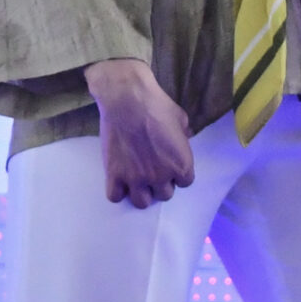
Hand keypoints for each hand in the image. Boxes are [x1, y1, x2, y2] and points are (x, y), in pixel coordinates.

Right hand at [85, 57, 192, 208]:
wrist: (127, 99)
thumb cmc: (157, 105)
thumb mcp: (180, 119)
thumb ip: (183, 136)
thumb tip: (183, 139)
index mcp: (181, 164)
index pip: (185, 182)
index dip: (177, 173)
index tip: (170, 164)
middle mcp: (161, 177)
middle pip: (164, 195)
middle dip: (160, 183)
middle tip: (152, 170)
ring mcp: (136, 178)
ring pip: (142, 202)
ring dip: (141, 192)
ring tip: (136, 179)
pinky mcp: (115, 175)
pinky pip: (115, 196)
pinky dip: (118, 190)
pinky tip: (118, 179)